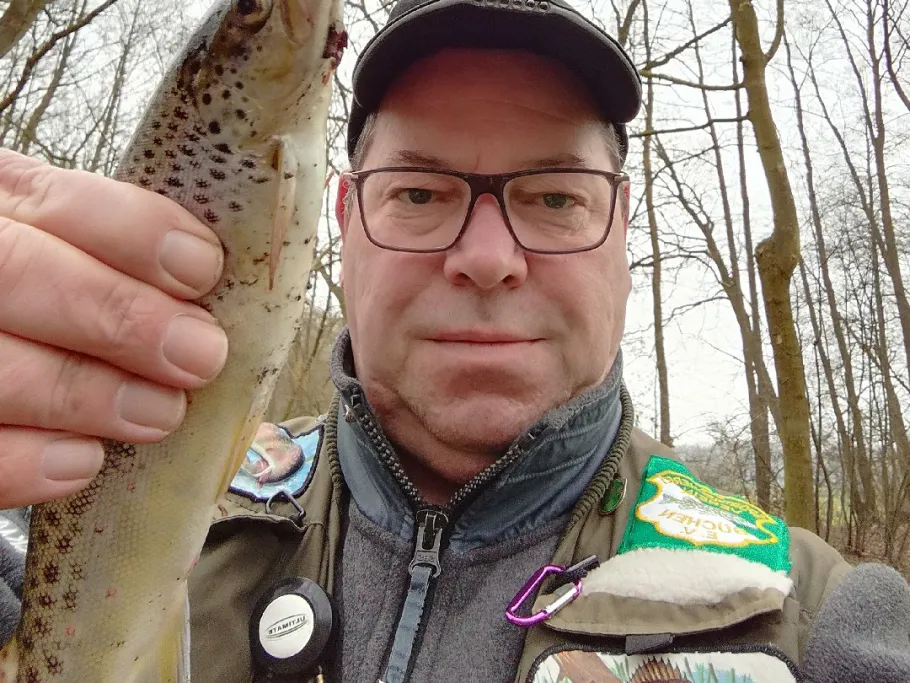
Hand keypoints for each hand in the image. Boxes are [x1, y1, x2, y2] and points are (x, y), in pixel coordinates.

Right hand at [0, 149, 227, 508]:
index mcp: (0, 206)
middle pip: (17, 275)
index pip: (55, 200)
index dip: (133, 232)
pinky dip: (25, 460)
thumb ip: (121, 263)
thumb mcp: (72, 253)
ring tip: (160, 413)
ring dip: (86, 393)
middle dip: (120, 317)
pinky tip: (84, 460)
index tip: (201, 270)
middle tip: (199, 355)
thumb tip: (209, 302)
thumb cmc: (46, 301)